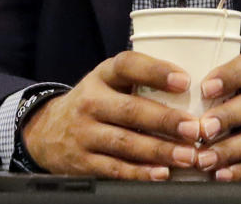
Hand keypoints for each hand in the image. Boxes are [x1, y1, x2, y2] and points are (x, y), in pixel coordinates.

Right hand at [21, 51, 201, 179]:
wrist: (46, 131)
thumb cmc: (95, 102)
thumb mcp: (108, 83)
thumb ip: (140, 82)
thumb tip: (192, 91)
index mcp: (103, 75)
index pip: (128, 66)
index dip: (156, 72)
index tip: (184, 81)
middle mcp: (91, 101)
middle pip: (130, 110)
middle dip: (166, 120)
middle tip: (194, 128)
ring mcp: (84, 132)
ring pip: (125, 142)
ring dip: (159, 150)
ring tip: (188, 155)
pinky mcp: (82, 162)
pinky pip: (114, 168)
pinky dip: (139, 173)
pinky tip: (161, 174)